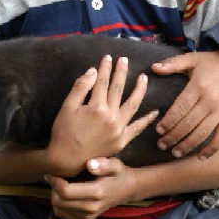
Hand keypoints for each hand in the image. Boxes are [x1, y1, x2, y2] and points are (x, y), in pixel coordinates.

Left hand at [45, 157, 137, 218]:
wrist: (126, 189)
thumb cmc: (117, 174)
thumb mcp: (114, 164)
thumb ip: (103, 164)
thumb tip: (90, 164)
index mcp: (96, 193)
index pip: (65, 191)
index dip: (54, 181)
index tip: (52, 171)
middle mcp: (90, 208)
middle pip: (58, 201)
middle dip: (53, 188)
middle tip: (56, 177)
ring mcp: (87, 216)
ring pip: (58, 208)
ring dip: (55, 196)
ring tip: (61, 184)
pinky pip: (62, 214)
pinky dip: (59, 204)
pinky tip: (66, 194)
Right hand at [46, 53, 158, 176]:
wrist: (66, 160)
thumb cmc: (63, 132)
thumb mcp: (67, 107)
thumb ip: (81, 87)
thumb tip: (93, 70)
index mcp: (96, 108)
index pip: (103, 82)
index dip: (105, 68)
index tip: (108, 57)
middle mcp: (111, 117)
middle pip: (118, 89)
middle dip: (121, 72)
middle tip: (124, 60)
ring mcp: (118, 130)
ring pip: (133, 105)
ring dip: (139, 90)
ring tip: (143, 77)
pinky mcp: (121, 141)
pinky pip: (137, 128)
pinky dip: (147, 120)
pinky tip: (155, 111)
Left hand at [151, 50, 218, 157]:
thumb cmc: (214, 62)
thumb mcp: (193, 59)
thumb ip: (172, 64)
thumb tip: (153, 68)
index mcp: (198, 86)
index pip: (179, 108)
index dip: (168, 122)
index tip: (158, 131)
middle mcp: (210, 101)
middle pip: (188, 124)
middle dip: (172, 137)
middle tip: (161, 145)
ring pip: (202, 134)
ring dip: (187, 146)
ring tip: (175, 153)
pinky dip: (211, 149)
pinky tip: (200, 157)